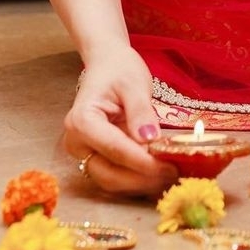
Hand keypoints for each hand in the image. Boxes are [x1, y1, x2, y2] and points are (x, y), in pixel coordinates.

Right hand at [64, 47, 178, 196]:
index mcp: (82, 121)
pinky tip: (158, 175)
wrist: (107, 66)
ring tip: (169, 176)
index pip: (114, 149)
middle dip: (142, 179)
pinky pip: (115, 175)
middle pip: (108, 173)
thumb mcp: (134, 84)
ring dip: (140, 183)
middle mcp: (76, 142)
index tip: (167, 167)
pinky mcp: (95, 158)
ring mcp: (84, 153)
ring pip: (111, 181)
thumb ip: (141, 111)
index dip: (142, 162)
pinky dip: (136, 179)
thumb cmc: (118, 70)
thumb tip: (149, 139)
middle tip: (173, 174)